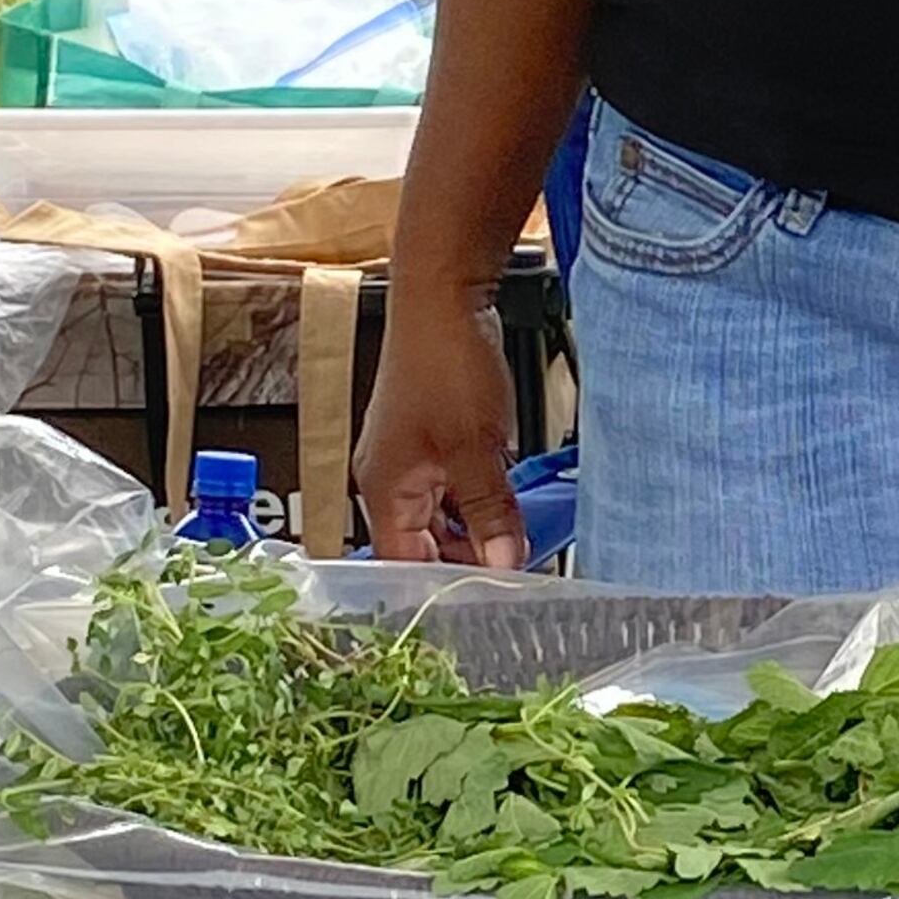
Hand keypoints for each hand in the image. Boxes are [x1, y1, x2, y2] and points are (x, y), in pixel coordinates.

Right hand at [354, 284, 527, 568]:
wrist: (445, 294)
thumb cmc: (444, 360)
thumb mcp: (475, 447)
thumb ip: (490, 510)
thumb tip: (503, 564)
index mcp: (382, 487)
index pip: (402, 564)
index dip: (440, 589)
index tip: (484, 604)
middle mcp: (387, 477)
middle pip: (422, 543)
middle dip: (465, 558)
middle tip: (511, 574)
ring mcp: (409, 456)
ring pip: (443, 515)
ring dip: (477, 527)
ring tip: (516, 540)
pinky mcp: (432, 437)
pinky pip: (453, 486)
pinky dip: (480, 498)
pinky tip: (510, 503)